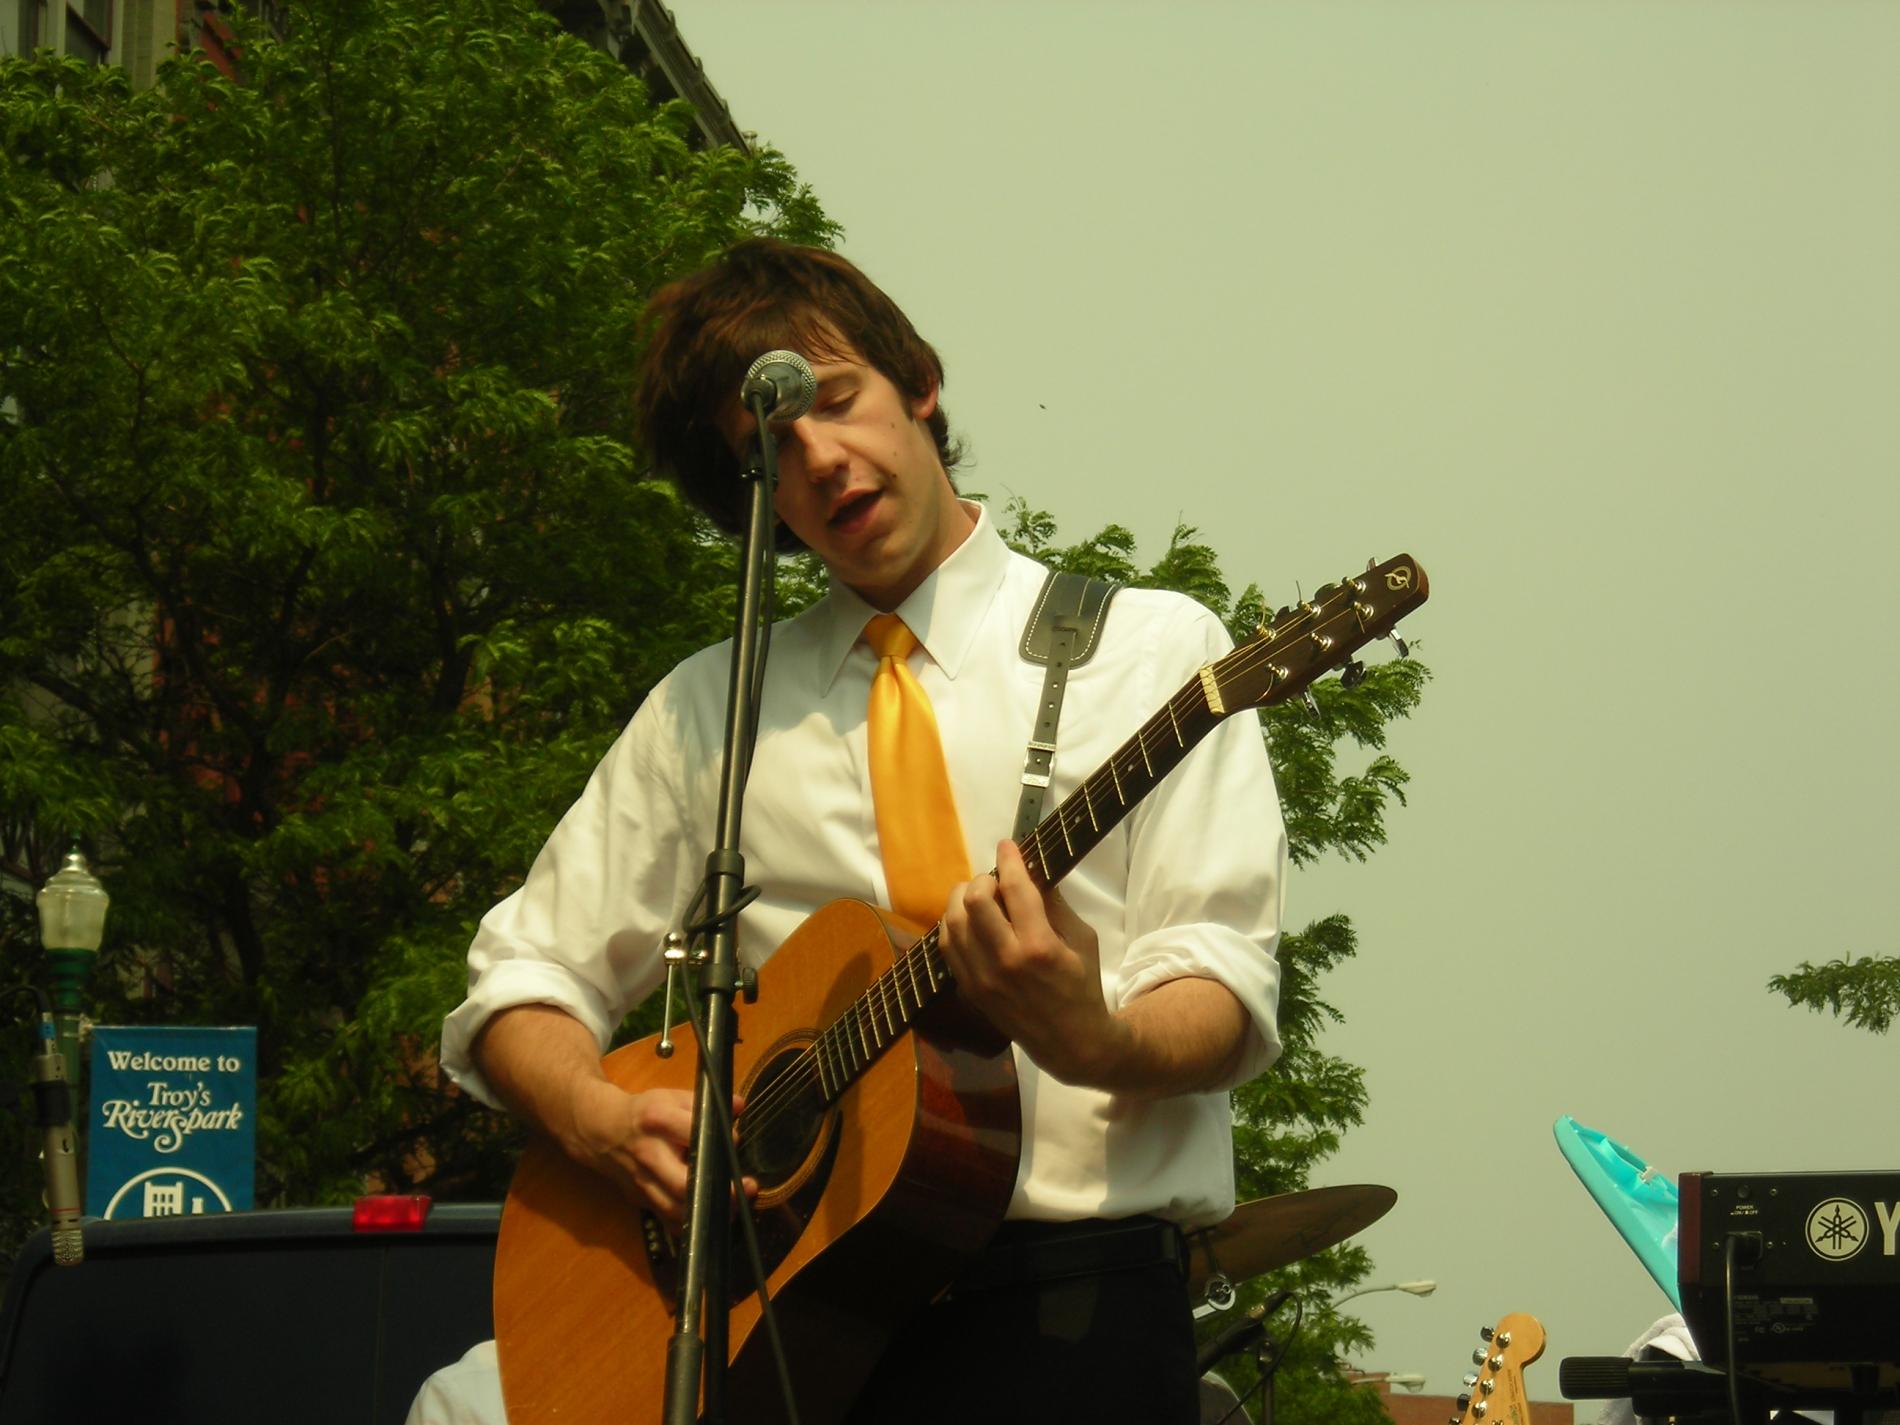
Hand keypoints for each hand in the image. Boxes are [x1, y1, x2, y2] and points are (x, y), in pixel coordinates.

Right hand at [565, 1080, 751, 1227]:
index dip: (720, 1139)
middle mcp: (648, 1154)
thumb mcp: (672, 1097)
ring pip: (675, 1209)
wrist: (601, 1132)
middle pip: (684, 1182)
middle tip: (746, 1189)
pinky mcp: (640, 1200)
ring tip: (734, 1208)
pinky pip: (666, 1220)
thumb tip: (739, 1105)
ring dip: (707, 1213)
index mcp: (657, 1121)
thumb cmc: (644, 1113)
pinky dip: (689, 1225)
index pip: (694, 1132)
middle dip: (718, 1191)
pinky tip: (708, 1221)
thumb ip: (705, 1103)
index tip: (734, 1143)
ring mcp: (642, 1182)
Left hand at [938, 839, 1130, 1086]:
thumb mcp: (1082, 939)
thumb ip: (1055, 905)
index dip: (1009, 860)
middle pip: (974, 901)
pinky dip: (953, 924)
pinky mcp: (970, 989)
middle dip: (982, 879)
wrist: (1070, 1041)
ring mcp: (982, 977)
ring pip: (953, 922)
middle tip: (994, 879)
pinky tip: (967, 919)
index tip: (1007, 845)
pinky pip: (947, 946)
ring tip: (979, 896)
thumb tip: (1032, 872)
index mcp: (1039, 946)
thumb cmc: (1082, 986)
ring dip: (962, 899)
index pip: (1015, 889)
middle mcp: (1005, 960)